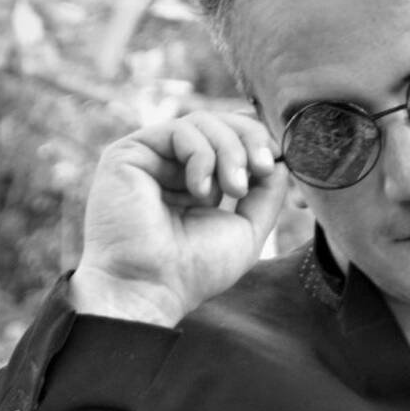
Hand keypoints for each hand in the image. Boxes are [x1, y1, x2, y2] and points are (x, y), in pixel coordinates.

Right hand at [70, 110, 288, 326]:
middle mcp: (171, 165)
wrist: (151, 288)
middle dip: (250, 140)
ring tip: (234, 189)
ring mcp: (150, 157)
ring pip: (202, 122)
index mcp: (195, 181)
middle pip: (220, 123)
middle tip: (262, 169)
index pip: (232, 138)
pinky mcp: (129, 153)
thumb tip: (280, 158)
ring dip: (230, 151)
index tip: (275, 164)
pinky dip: (202, 156)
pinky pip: (179, 130)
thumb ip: (266, 192)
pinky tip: (200, 191)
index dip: (258, 142)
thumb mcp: (247, 228)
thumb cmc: (195, 269)